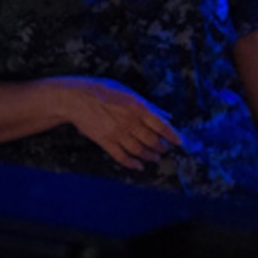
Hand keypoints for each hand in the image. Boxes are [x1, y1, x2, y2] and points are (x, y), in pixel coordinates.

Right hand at [59, 77, 182, 169]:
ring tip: (155, 157)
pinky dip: (131, 163)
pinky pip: (121, 156)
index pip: (161, 125)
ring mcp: (116, 133)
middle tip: (166, 150)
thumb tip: (166, 115)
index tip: (180, 142)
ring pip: (138, 150)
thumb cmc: (105, 91)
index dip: (172, 135)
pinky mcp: (105, 141)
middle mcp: (129, 121)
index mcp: (138, 107)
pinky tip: (138, 166)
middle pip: (151, 140)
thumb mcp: (130, 93)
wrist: (77, 98)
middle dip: (161, 147)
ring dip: (149, 156)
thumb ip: (149, 106)